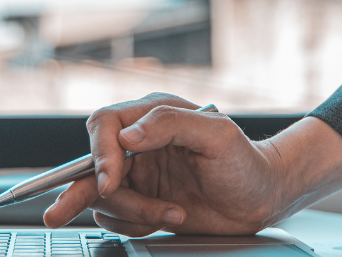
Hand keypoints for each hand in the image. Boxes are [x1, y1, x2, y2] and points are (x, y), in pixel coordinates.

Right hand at [42, 93, 341, 236]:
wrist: (262, 200)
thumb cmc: (246, 162)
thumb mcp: (216, 134)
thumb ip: (170, 124)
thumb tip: (127, 136)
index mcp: (154, 116)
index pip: (105, 125)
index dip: (101, 153)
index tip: (112, 180)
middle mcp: (141, 143)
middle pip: (92, 163)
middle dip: (90, 189)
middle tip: (79, 206)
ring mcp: (139, 174)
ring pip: (102, 196)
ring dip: (133, 212)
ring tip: (172, 213)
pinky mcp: (142, 201)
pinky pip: (114, 217)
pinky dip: (135, 225)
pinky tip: (167, 217)